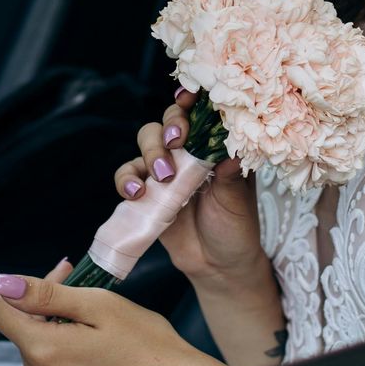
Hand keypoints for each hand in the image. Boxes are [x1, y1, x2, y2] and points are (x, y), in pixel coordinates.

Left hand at [0, 257, 235, 365]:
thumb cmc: (146, 347)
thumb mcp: (98, 306)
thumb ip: (46, 295)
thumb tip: (3, 284)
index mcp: (43, 349)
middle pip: (18, 319)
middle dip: (32, 289)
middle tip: (66, 266)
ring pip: (36, 329)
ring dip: (50, 304)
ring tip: (79, 283)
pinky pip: (50, 344)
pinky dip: (60, 322)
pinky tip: (82, 310)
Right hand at [114, 86, 267, 282]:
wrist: (218, 267)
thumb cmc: (235, 228)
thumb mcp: (237, 200)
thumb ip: (230, 174)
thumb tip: (230, 148)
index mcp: (215, 147)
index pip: (201, 113)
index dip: (192, 100)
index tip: (187, 97)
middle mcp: (188, 153)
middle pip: (169, 121)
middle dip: (170, 125)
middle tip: (177, 141)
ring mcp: (165, 171)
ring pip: (146, 143)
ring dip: (150, 152)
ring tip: (163, 177)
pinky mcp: (146, 192)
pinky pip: (127, 175)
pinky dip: (127, 179)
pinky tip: (136, 192)